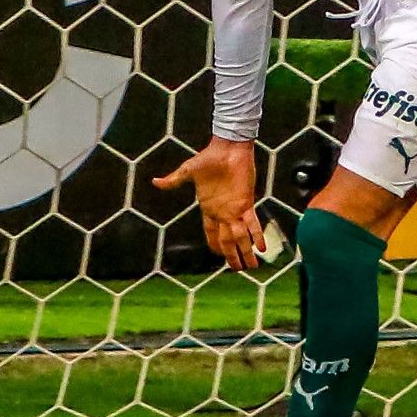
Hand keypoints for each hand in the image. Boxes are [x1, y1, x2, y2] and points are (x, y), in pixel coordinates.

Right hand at [153, 136, 266, 269]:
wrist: (228, 147)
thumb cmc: (209, 158)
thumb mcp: (188, 171)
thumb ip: (174, 180)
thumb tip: (155, 182)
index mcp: (209, 208)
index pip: (211, 232)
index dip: (215, 245)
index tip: (218, 256)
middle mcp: (223, 213)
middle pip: (227, 240)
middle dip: (232, 255)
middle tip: (238, 269)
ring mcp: (235, 209)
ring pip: (241, 236)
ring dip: (246, 251)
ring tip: (252, 266)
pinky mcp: (247, 202)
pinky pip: (252, 223)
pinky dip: (257, 235)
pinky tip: (261, 248)